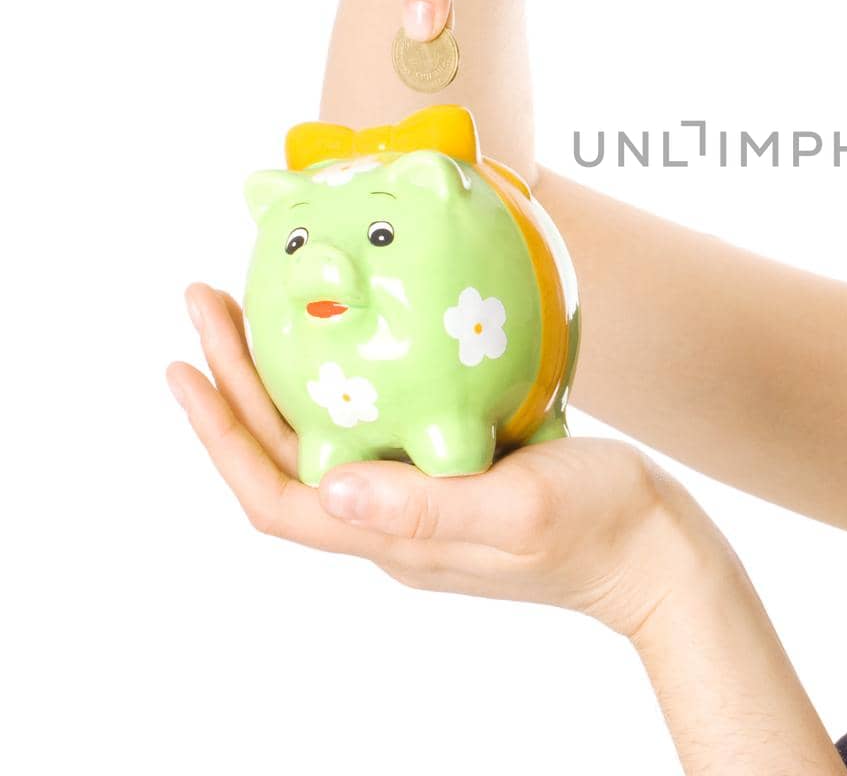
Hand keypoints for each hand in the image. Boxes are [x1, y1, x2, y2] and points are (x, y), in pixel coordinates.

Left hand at [168, 282, 720, 639]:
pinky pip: (376, 424)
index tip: (183, 365)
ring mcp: (423, 498)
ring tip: (257, 309)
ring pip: (325, 437)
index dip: (219, 437)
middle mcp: (394, 522)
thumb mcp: (519, 509)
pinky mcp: (457, 472)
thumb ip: (427, 507)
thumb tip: (335, 486)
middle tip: (209, 299)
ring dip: (279, 378)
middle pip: (286, 457)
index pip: (275, 497)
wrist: (660, 550)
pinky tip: (360, 336)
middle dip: (235, 382)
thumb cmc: (602, 527)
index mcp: (396, 538)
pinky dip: (345, 377)